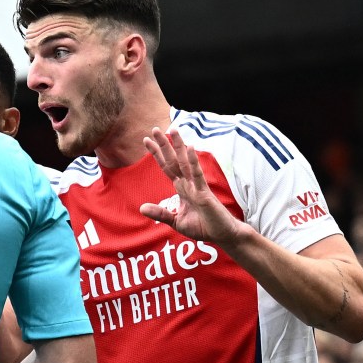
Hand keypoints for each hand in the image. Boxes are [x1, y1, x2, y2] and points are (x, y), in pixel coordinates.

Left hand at [140, 127, 244, 248]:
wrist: (221, 234)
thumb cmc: (202, 226)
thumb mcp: (176, 221)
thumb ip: (161, 213)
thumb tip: (141, 208)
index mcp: (181, 188)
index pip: (167, 167)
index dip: (157, 154)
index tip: (146, 140)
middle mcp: (188, 183)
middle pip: (173, 160)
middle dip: (164, 145)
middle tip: (155, 128)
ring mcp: (196, 186)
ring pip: (185, 163)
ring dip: (178, 146)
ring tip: (172, 130)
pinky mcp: (204, 193)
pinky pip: (197, 175)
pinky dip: (193, 161)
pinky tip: (189, 148)